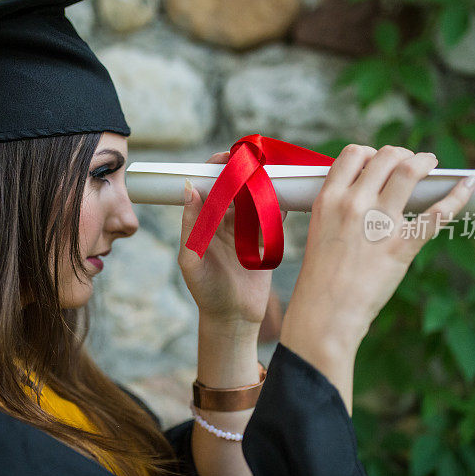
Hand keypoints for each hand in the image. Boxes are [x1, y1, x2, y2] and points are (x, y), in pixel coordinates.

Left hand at [178, 151, 286, 330]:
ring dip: (262, 184)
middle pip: (234, 187)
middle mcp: (223, 221)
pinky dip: (279, 204)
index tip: (227, 156)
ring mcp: (245, 230)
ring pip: (254, 198)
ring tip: (272, 172)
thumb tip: (188, 188)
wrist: (234, 319)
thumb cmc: (206, 291)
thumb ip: (191, 225)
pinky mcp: (265, 240)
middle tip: (256, 159)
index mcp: (203, 222)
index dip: (216, 169)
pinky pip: (272, 216)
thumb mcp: (191, 259)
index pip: (208, 187)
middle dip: (244, 171)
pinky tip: (286, 193)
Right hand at [283, 144, 474, 350]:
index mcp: (328, 199)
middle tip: (411, 162)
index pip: (353, 154)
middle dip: (403, 155)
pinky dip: (456, 194)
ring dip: (426, 161)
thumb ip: (340, 208)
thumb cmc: (320, 278)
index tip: (379, 162)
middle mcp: (353, 204)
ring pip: (410, 170)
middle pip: (386, 156)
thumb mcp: (321, 231)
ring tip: (432, 164)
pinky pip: (438, 211)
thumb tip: (370, 193)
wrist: (325, 313)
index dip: (370, 153)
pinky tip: (465, 184)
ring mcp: (379, 223)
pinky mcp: (402, 245)